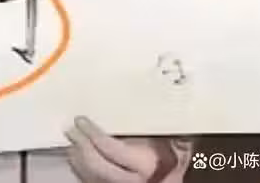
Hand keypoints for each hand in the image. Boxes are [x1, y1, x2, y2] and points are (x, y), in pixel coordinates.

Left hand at [65, 117, 190, 182]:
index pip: (112, 150)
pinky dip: (82, 171)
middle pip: (99, 168)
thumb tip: (140, 86)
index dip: (93, 135)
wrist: (187, 173)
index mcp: (149, 162)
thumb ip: (156, 116)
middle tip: (72, 130)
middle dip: (82, 148)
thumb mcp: (172, 130)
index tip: (81, 120)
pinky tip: (77, 157)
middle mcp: (137, 180)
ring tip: (72, 140)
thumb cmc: (180, 146)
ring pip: (93, 179)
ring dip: (78, 159)